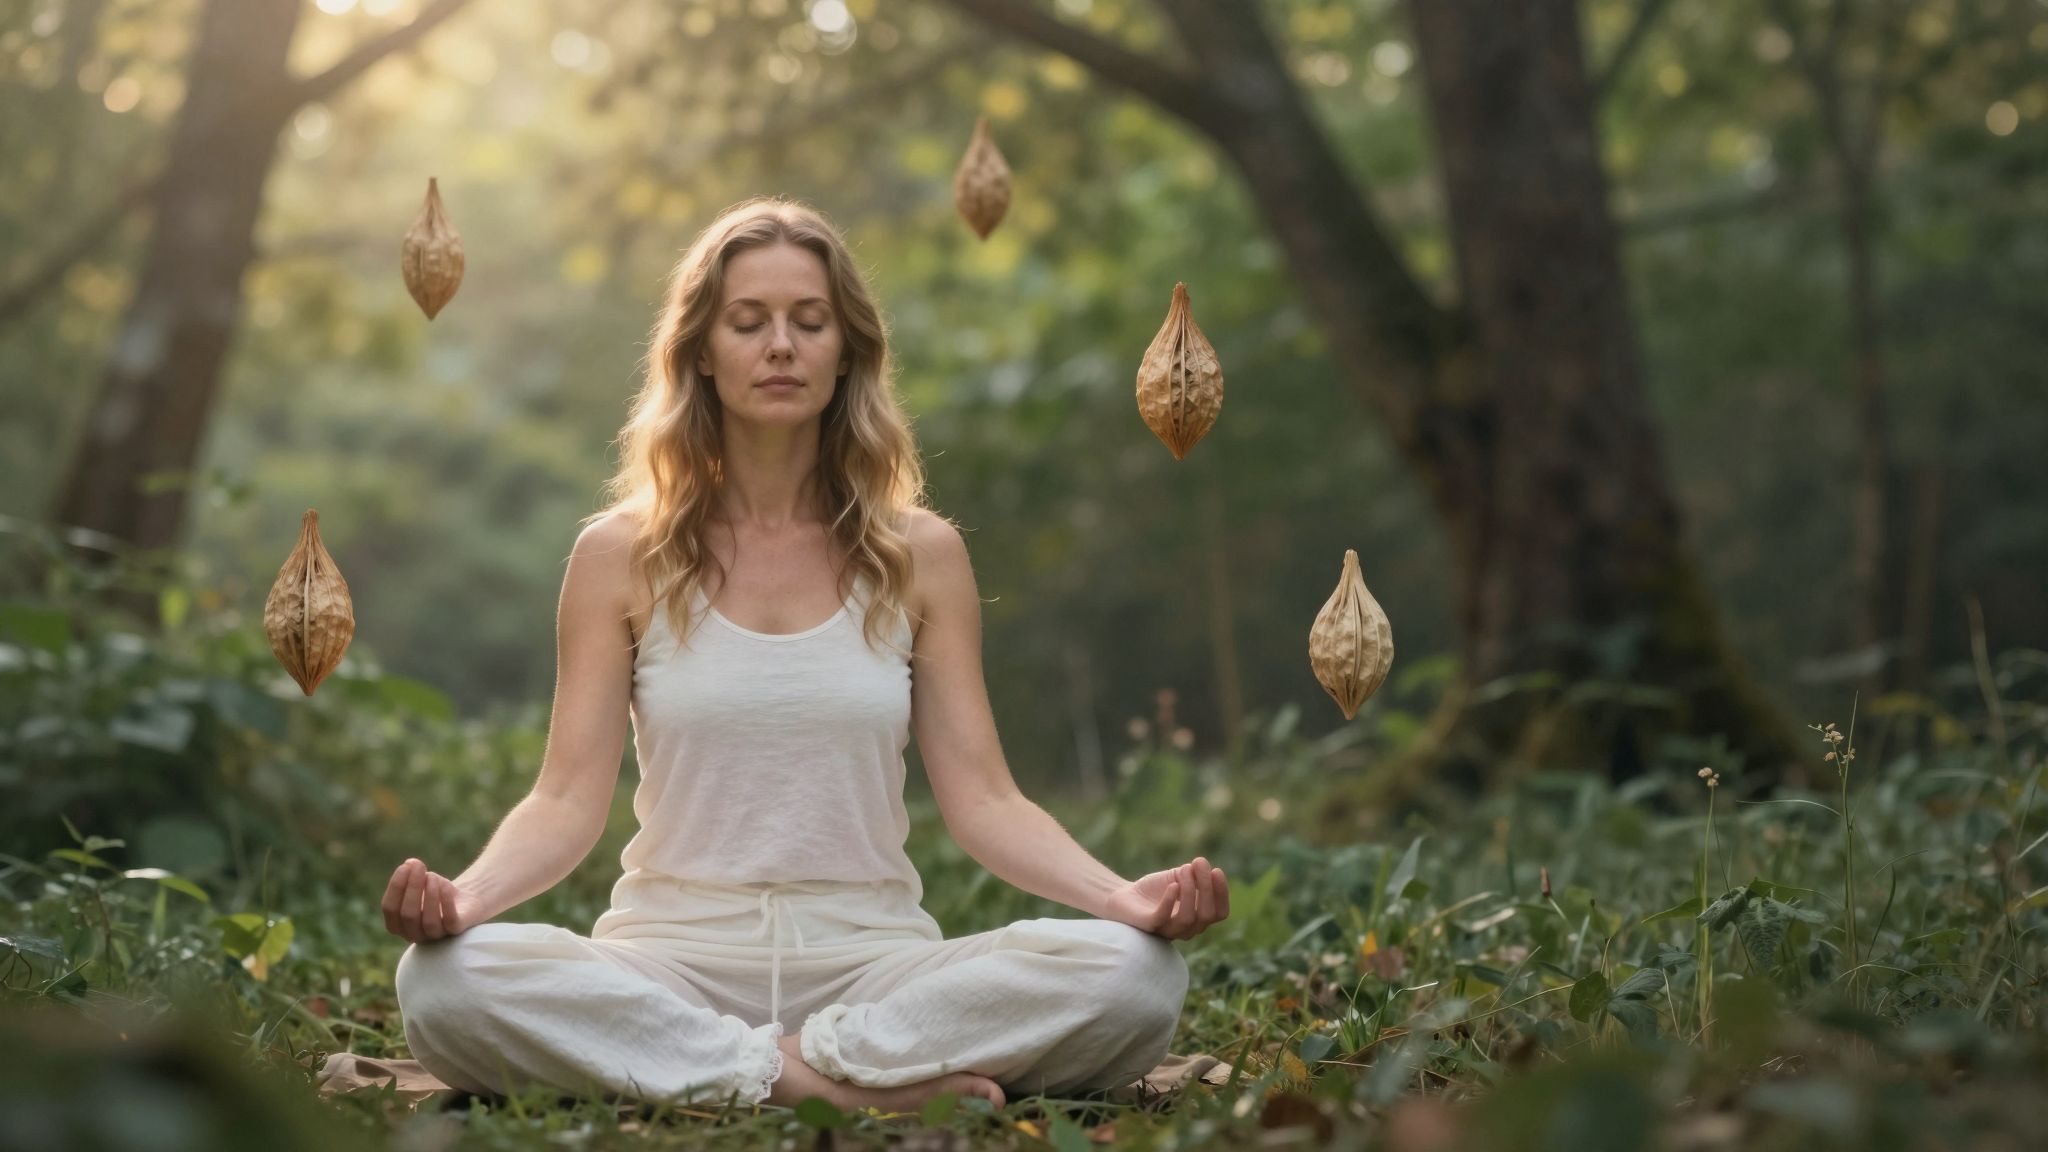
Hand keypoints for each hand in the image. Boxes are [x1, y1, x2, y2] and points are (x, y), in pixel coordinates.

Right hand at [381, 858, 480, 943]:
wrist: (464, 901)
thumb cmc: (436, 891)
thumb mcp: (421, 881)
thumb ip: (411, 874)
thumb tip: (409, 864)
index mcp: (398, 924)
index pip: (389, 909)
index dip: (396, 886)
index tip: (405, 866)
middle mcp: (414, 935)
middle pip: (408, 915)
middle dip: (413, 887)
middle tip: (420, 866)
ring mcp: (435, 936)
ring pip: (429, 921)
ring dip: (430, 895)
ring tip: (432, 876)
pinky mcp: (455, 931)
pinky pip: (450, 921)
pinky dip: (446, 902)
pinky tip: (445, 885)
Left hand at [1100, 856, 1228, 939]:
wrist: (1124, 896)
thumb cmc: (1155, 889)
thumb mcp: (1178, 878)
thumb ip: (1193, 874)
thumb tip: (1203, 864)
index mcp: (1198, 919)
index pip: (1220, 913)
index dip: (1222, 893)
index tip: (1216, 870)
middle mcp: (1187, 929)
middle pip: (1207, 915)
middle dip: (1206, 887)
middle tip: (1199, 863)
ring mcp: (1168, 930)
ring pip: (1188, 918)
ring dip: (1189, 891)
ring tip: (1184, 869)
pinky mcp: (1149, 927)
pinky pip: (1163, 918)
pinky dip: (1169, 901)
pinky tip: (1173, 884)